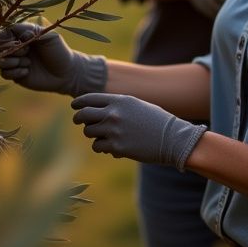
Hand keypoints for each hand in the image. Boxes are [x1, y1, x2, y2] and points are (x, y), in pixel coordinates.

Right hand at [0, 22, 106, 96]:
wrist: (67, 73)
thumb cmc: (59, 51)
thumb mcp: (49, 36)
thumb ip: (31, 30)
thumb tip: (11, 29)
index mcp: (23, 36)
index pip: (4, 33)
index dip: (6, 37)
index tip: (17, 40)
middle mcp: (16, 48)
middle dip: (9, 49)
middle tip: (26, 51)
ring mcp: (15, 62)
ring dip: (12, 61)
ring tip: (28, 62)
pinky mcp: (16, 75)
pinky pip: (4, 74)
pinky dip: (14, 72)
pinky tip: (27, 71)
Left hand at [71, 92, 205, 168]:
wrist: (172, 139)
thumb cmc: (156, 121)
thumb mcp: (137, 106)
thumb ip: (117, 106)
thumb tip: (97, 112)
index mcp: (119, 100)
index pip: (89, 98)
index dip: (79, 103)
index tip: (75, 106)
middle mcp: (114, 113)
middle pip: (83, 115)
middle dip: (78, 118)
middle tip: (77, 121)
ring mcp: (114, 130)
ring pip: (88, 132)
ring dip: (93, 134)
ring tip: (104, 136)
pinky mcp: (116, 146)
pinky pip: (97, 146)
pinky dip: (102, 147)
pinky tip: (112, 147)